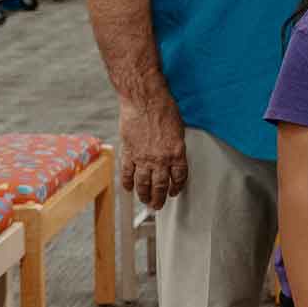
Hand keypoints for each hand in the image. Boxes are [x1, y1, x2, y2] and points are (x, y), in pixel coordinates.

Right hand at [118, 93, 188, 209]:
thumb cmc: (164, 109)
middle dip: (159, 198)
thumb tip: (173, 157)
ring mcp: (143, 158)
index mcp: (177, 153)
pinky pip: (127, 173)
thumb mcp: (178, 129)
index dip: (177, 187)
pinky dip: (127, 183)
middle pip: (160, 185)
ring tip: (145, 201)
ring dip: (144, 195)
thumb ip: (175, 146)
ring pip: (143, 184)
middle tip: (158, 206)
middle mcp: (161, 159)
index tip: (174, 192)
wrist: (144, 100)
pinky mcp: (129, 153)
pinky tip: (128, 189)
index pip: (179, 177)